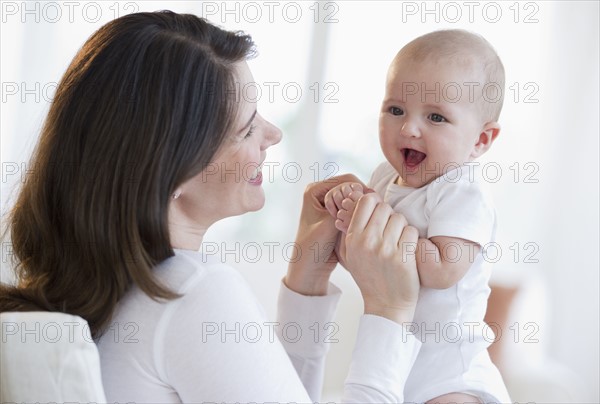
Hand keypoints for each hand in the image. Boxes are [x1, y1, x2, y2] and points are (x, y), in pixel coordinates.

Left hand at [285, 174, 365, 295]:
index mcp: (314, 189)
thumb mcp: (330, 224)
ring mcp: (330, 203)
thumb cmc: (313, 247)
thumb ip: (346, 207)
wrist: (310, 267)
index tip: (365, 209)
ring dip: (361, 208)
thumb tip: (363, 190)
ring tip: (361, 222)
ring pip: (355, 198)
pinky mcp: (338, 213)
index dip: (360, 191)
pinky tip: (363, 225)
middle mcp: (322, 193)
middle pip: (352, 187)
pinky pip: (355, 208)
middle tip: (364, 217)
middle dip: (361, 200)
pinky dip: (360, 215)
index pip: (346, 180)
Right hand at [342, 193, 419, 323]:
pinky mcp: (403, 258)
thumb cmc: (370, 277)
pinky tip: (406, 252)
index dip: (375, 204)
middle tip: (390, 232)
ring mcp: (385, 250)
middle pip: (385, 208)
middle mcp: (367, 242)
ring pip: (400, 219)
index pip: (366, 201)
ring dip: (402, 229)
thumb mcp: (352, 253)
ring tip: (398, 244)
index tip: (379, 215)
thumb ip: (354, 228)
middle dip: (390, 217)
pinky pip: (411, 233)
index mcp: (353, 238)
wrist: (386, 306)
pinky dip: (412, 240)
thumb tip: (360, 199)